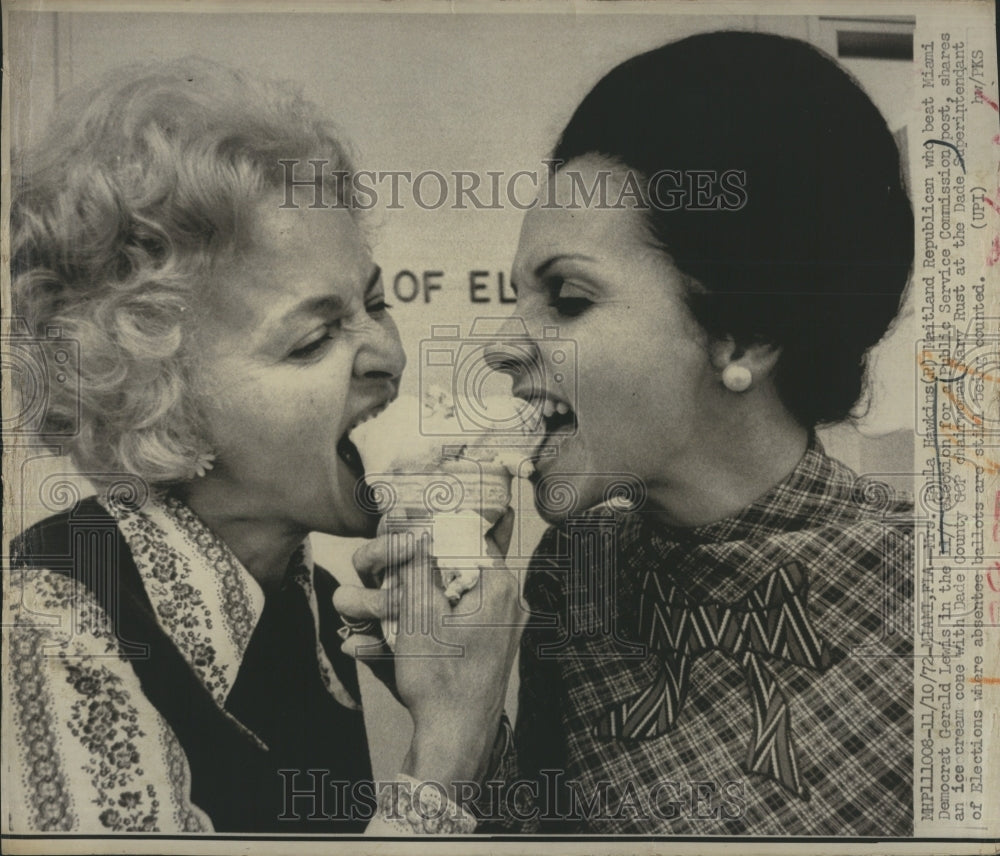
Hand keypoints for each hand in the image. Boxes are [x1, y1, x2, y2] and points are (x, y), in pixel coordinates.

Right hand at [333, 508, 523, 786]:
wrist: (456, 737)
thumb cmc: (439, 679)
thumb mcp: (418, 615)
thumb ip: (417, 567)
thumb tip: (415, 529)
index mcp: (498, 586)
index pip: (472, 534)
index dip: (439, 526)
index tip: (412, 524)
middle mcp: (510, 601)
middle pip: (467, 562)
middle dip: (431, 559)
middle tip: (401, 557)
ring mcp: (506, 624)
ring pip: (464, 589)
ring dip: (432, 588)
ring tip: (398, 590)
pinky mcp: (496, 644)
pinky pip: (467, 614)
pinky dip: (441, 611)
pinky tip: (412, 617)